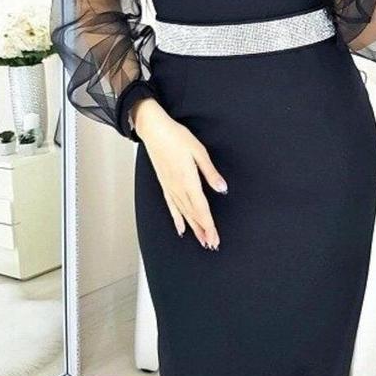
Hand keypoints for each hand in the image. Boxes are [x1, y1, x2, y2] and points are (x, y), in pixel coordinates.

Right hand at [134, 99, 226, 248]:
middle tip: (212, 245)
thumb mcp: (199, 151)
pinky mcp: (164, 185)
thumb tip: (222, 188)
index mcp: (188, 180)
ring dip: (193, 228)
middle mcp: (178, 188)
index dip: (209, 225)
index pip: (201, 208)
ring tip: (202, 240)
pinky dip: (177, 219)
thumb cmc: (176, 137)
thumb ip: (210, 172)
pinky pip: (171, 206)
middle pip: (193, 215)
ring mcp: (170, 188)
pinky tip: (181, 229)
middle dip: (203, 231)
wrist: (154, 130)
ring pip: (183, 213)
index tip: (215, 238)